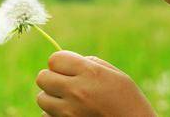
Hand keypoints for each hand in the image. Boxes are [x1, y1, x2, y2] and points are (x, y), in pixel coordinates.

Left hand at [35, 51, 156, 116]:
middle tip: (64, 83)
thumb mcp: (114, 74)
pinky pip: (46, 116)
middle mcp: (76, 91)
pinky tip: (69, 113)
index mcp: (89, 73)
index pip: (54, 59)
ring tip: (68, 100)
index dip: (59, 63)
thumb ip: (88, 64)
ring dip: (51, 97)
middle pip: (42, 77)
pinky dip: (53, 114)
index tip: (67, 68)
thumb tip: (66, 62)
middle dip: (51, 79)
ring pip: (41, 98)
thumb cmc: (128, 100)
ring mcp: (69, 112)